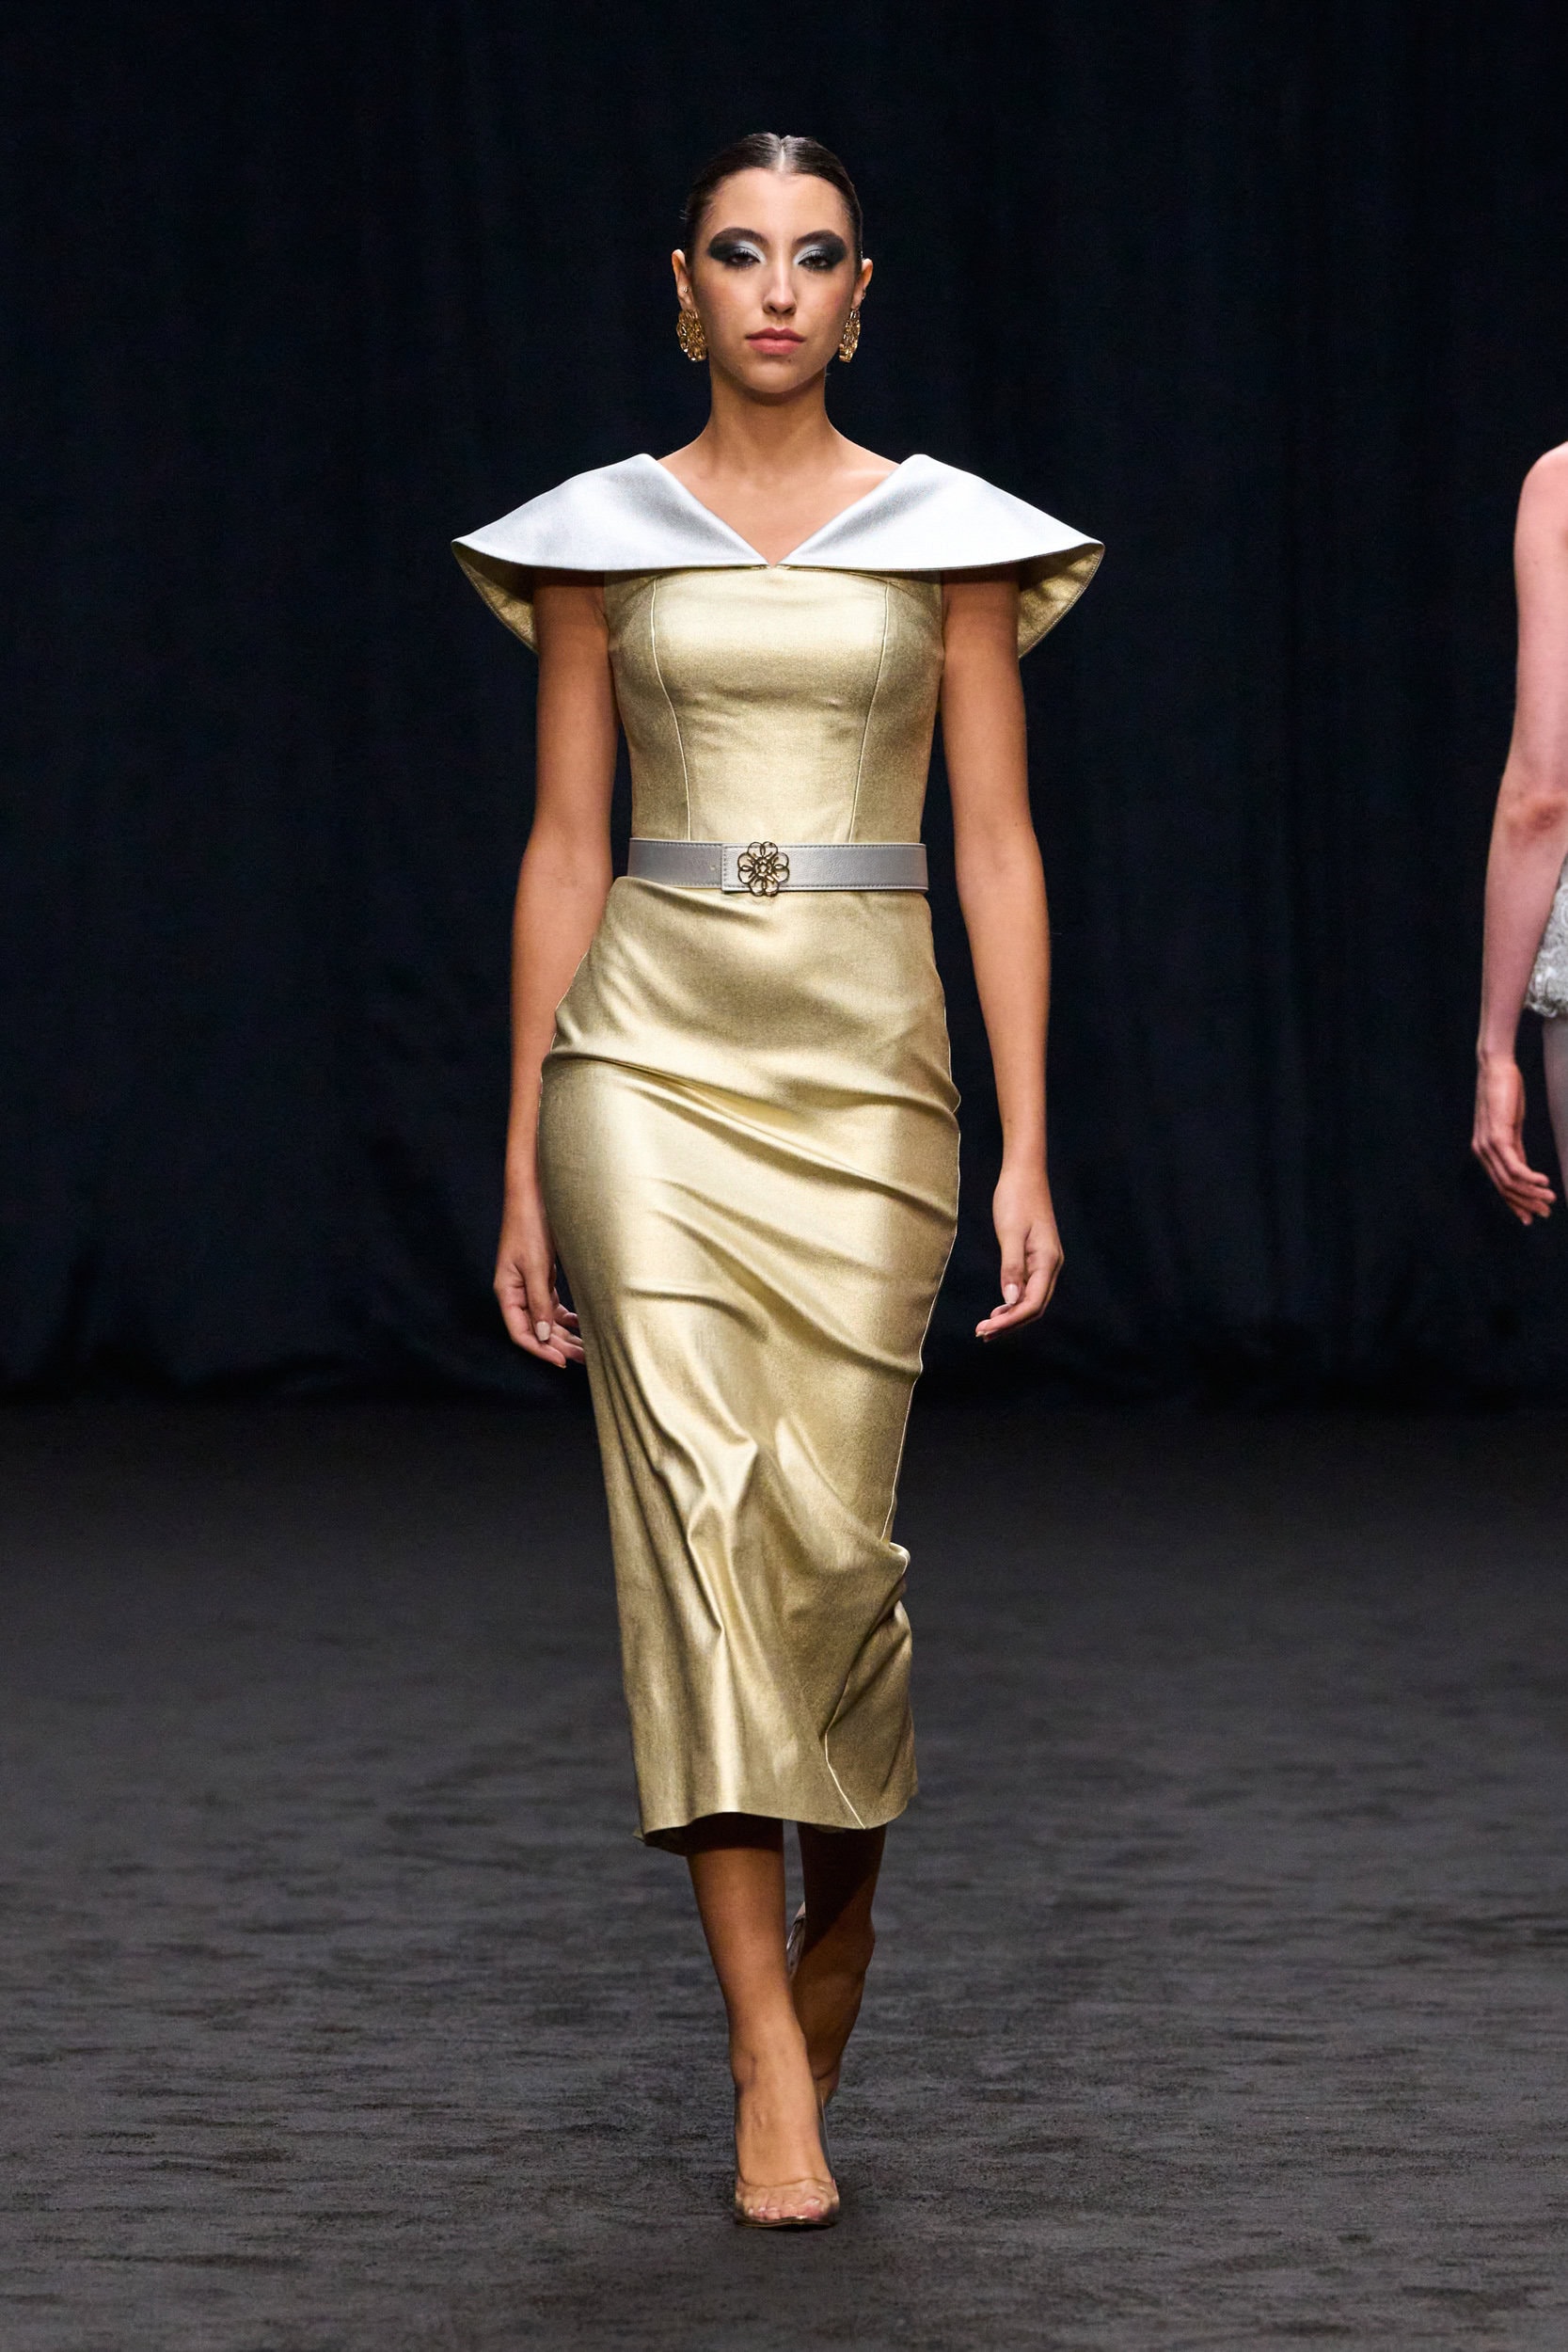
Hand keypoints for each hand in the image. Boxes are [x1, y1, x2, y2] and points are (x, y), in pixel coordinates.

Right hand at [495, 1184, 584, 1364]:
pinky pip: (552, 1306)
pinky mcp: (541, 1277)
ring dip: (564, 1334)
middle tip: (584, 1358)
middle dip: (558, 1345)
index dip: (540, 1350)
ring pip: (546, 1320)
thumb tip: (542, 1335)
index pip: (521, 1333)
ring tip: (586, 1347)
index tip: (562, 1361)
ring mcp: (529, 1285)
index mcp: (506, 1292)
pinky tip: (581, 1324)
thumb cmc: (529, 1225)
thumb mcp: (536, 1266)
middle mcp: (516, 1292)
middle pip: (536, 1329)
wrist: (535, 1194)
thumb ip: (539, 1302)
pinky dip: (566, 1318)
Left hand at [976, 1163, 1063, 1339]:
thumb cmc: (1016, 1198)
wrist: (1024, 1173)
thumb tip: (1010, 1300)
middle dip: (1010, 1323)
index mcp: (1047, 1261)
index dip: (1010, 1321)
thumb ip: (1011, 1267)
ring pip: (1032, 1299)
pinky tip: (999, 1307)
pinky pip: (1029, 1287)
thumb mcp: (1010, 1233)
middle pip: (1034, 1307)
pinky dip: (1013, 1301)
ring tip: (988, 1327)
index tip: (987, 1328)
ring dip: (1011, 1315)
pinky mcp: (1037, 1256)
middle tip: (982, 1333)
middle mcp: (1051, 1265)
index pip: (1032, 1304)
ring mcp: (1046, 1261)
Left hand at [1472, 1053, 1555, 1223]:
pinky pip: (1514, 1166)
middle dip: (1526, 1204)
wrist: (1496, 1069)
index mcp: (1484, 1151)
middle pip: (1504, 1188)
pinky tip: (1544, 1182)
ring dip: (1532, 1193)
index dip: (1516, 1204)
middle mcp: (1482, 1152)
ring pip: (1510, 1181)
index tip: (1531, 1217)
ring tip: (1550, 1199)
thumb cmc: (1505, 1094)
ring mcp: (1487, 1146)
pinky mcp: (1497, 1137)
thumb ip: (1514, 1149)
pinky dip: (1530, 1178)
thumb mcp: (1511, 1127)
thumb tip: (1523, 1171)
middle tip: (1545, 1214)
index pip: (1499, 1185)